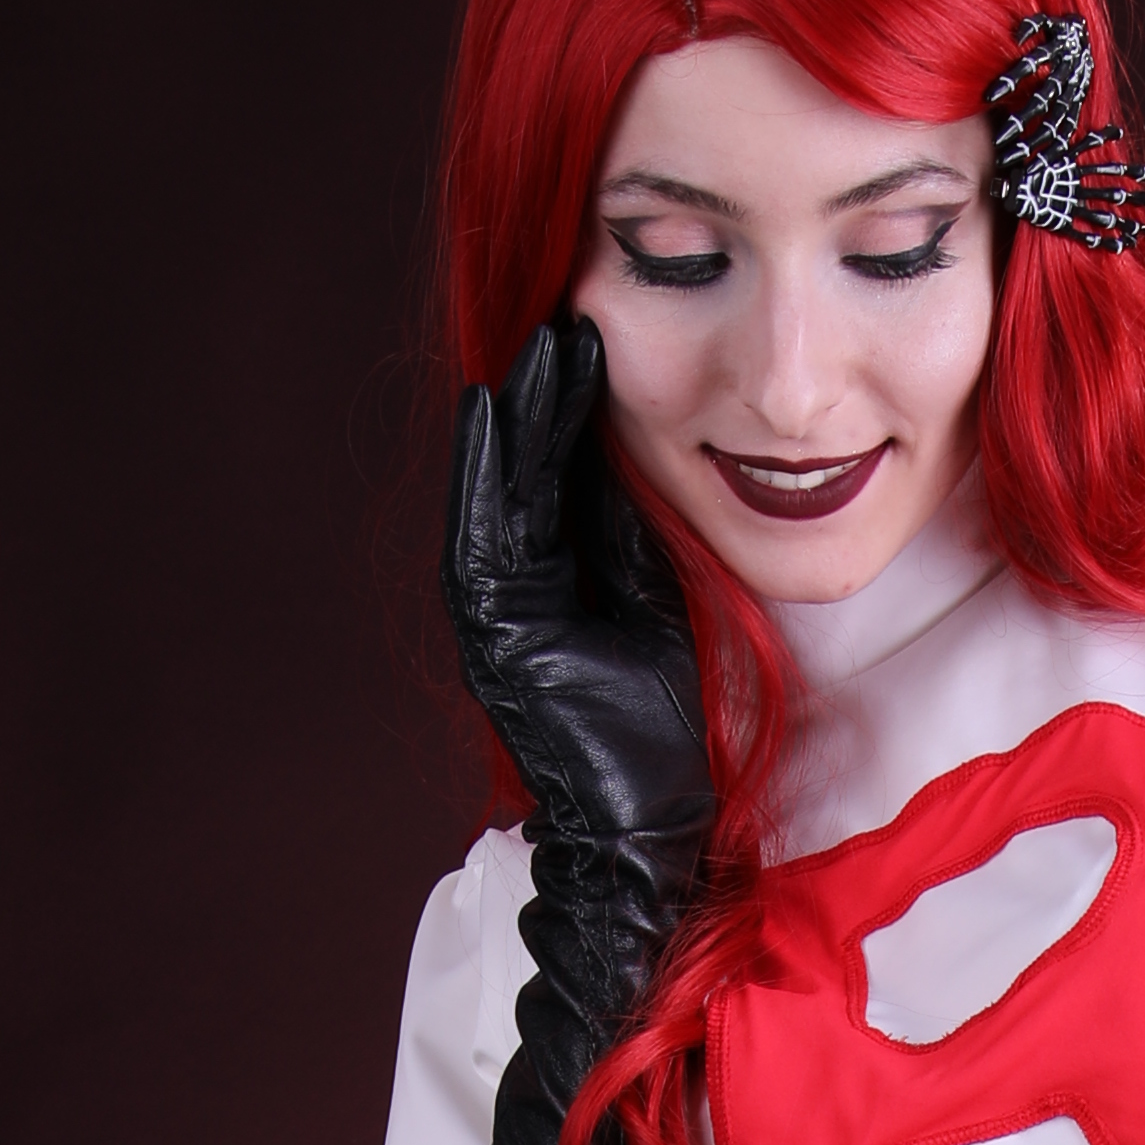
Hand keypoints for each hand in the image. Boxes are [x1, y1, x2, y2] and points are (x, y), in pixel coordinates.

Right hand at [446, 318, 713, 873]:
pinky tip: (494, 414)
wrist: (650, 825)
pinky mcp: (495, 637)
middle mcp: (511, 593)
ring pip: (499, 497)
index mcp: (552, 583)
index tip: (591, 340)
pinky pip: (484, 537)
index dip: (571, 409)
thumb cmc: (660, 730)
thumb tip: (627, 448)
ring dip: (515, 420)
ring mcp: (496, 616)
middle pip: (524, 476)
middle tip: (561, 319)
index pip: (558, 480)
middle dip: (541, 398)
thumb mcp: (654, 601)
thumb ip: (629, 533)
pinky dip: (488, 474)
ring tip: (534, 348)